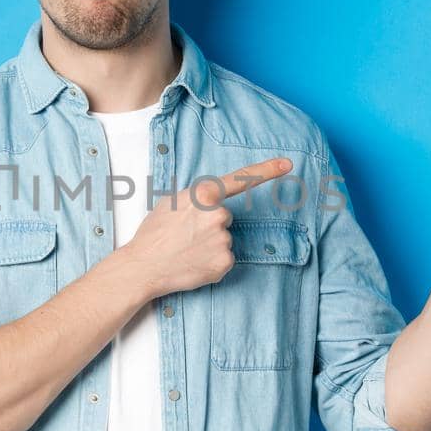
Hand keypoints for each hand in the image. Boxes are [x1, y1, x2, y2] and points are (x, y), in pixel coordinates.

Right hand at [123, 156, 293, 299]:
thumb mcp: (172, 202)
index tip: (288, 165)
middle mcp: (219, 215)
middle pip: (225, 216)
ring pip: (224, 238)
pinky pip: (224, 258)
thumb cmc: (154, 233)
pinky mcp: (225, 262)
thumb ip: (197, 198)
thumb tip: (211, 201)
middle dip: (209, 224)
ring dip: (209, 244)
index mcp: (205, 195)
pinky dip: (211, 262)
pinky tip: (193, 262)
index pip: (241, 179)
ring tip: (185, 249)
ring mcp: (224, 240)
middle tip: (184, 234)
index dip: (268, 170)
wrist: (143, 266)